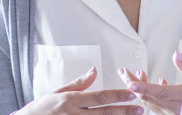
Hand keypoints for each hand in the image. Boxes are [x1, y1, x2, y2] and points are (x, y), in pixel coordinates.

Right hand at [16, 67, 144, 114]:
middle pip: (104, 113)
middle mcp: (73, 114)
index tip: (132, 93)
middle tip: (141, 109)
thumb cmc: (41, 109)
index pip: (99, 97)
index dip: (117, 95)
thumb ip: (78, 84)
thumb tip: (94, 71)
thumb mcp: (57, 92)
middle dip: (124, 111)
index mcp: (70, 100)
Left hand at [118, 51, 181, 114]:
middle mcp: (175, 109)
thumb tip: (176, 55)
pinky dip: (152, 95)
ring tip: (136, 75)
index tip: (129, 83)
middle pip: (149, 98)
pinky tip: (157, 84)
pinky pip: (158, 106)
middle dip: (133, 84)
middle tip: (123, 72)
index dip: (144, 87)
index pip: (159, 92)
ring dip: (141, 89)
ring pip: (151, 102)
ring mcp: (173, 113)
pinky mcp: (174, 114)